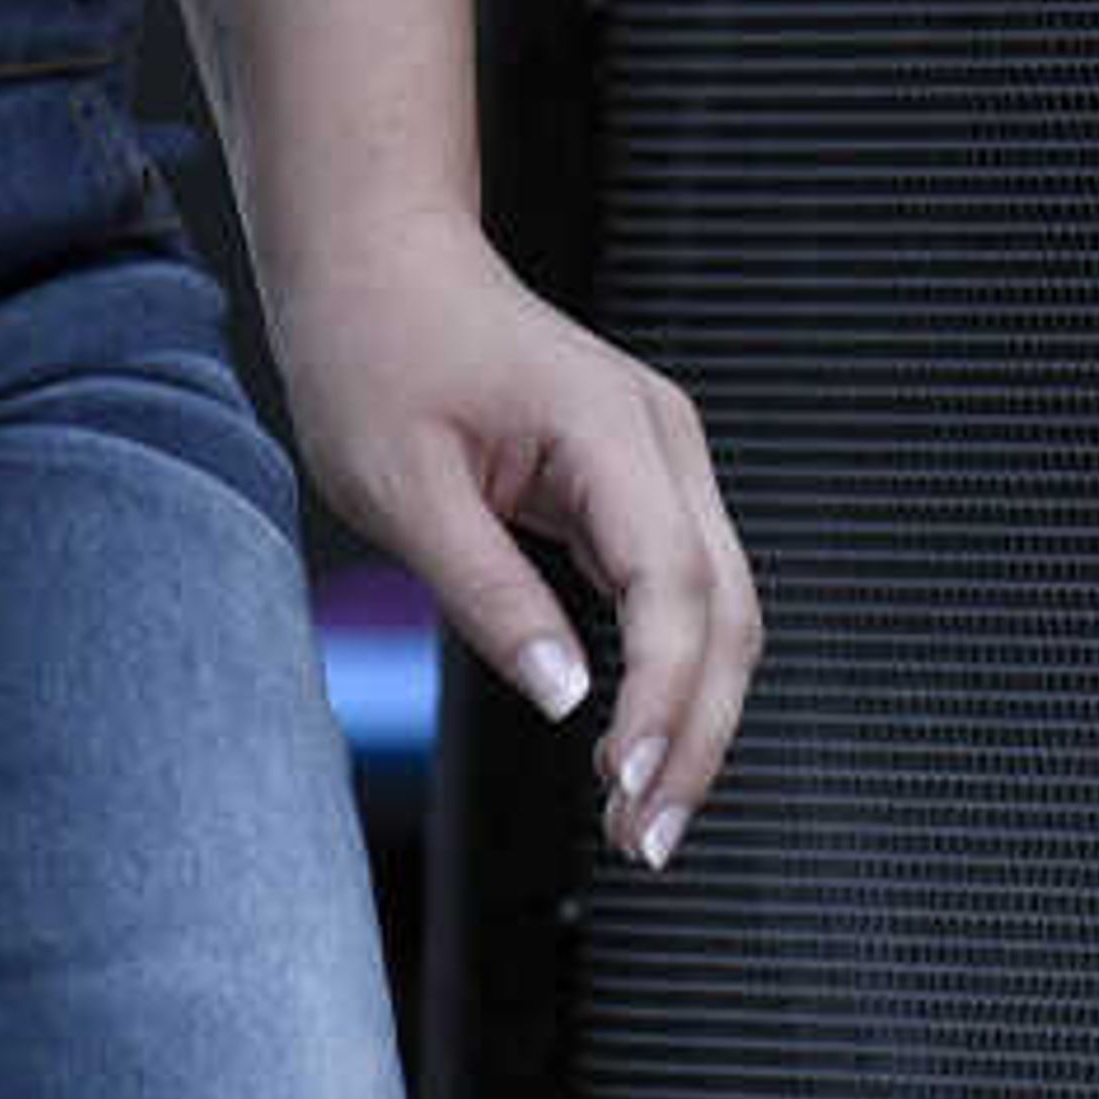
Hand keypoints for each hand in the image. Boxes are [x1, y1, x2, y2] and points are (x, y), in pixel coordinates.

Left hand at [268, 207, 761, 871]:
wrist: (372, 255)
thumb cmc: (373, 346)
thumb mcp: (400, 482)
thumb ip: (488, 592)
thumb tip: (565, 701)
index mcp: (608, 426)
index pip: (675, 590)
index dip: (664, 702)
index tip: (626, 788)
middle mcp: (659, 438)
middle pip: (726, 613)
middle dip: (697, 736)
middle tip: (646, 842)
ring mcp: (657, 455)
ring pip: (719, 610)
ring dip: (692, 715)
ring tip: (640, 817)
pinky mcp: (636, 477)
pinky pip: (679, 589)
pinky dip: (670, 671)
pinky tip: (631, 741)